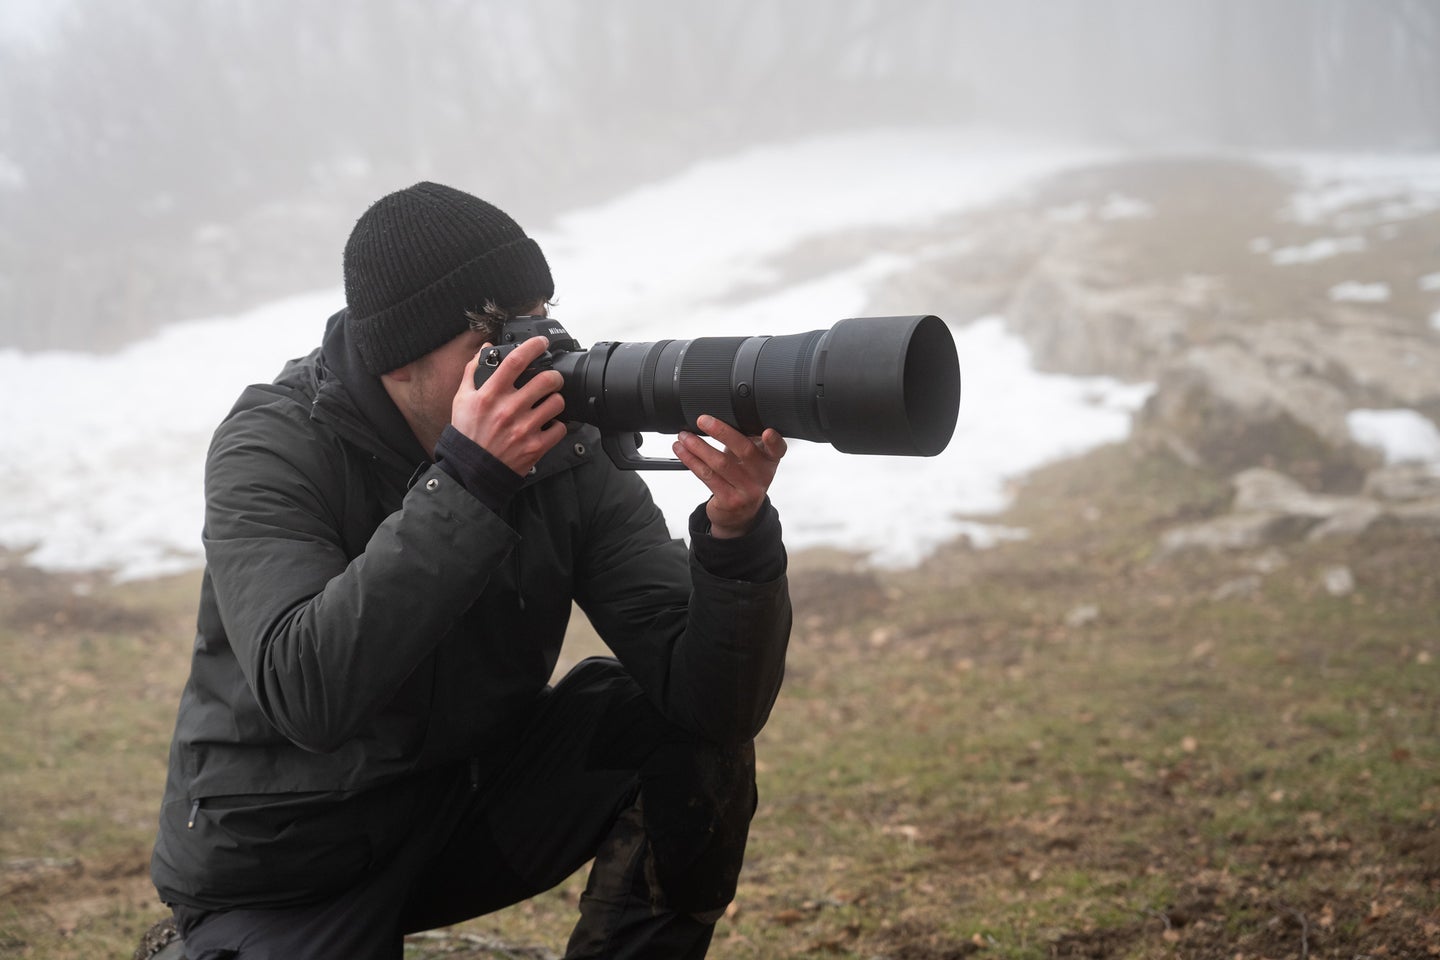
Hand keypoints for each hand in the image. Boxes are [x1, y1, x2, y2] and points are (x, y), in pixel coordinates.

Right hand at [454, 337, 567, 475]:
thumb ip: (472, 371)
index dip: (532, 346)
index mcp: (490, 395)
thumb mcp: (462, 400)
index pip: (515, 361)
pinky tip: (548, 425)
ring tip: (550, 403)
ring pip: (557, 403)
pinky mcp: (535, 447)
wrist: (471, 471)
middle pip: (546, 380)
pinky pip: (560, 428)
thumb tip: (485, 348)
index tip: (541, 342)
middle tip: (551, 380)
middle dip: (554, 376)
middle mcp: (508, 410)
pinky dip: (558, 425)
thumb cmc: (467, 434)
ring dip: (557, 400)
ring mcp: (524, 429)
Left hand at [673, 415, 786, 538]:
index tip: (768, 431)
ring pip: (720, 463)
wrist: (739, 516)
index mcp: (769, 461)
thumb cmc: (743, 479)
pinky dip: (691, 460)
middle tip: (703, 420)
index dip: (774, 440)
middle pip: (744, 450)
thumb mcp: (751, 462)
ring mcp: (746, 490)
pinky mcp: (729, 500)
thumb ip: (745, 441)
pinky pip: (707, 476)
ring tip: (684, 436)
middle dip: (721, 432)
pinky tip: (681, 451)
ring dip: (698, 447)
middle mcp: (762, 476)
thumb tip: (716, 417)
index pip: (778, 449)